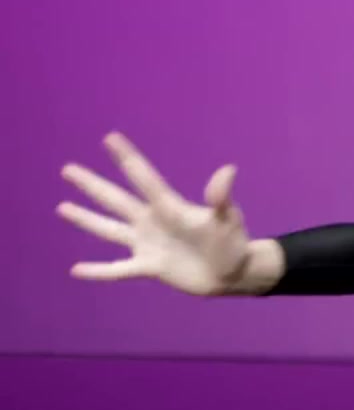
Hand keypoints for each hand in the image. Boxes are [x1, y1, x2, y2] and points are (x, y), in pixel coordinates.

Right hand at [58, 132, 254, 295]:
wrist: (233, 272)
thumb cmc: (233, 242)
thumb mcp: (228, 219)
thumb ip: (221, 198)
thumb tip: (229, 170)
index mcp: (170, 207)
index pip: (144, 178)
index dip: (127, 158)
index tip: (110, 137)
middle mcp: (153, 221)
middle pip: (116, 200)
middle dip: (93, 185)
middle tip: (68, 169)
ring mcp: (148, 244)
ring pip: (109, 230)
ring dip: (86, 219)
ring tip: (63, 208)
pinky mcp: (149, 267)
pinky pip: (118, 270)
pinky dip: (99, 271)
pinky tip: (76, 269)